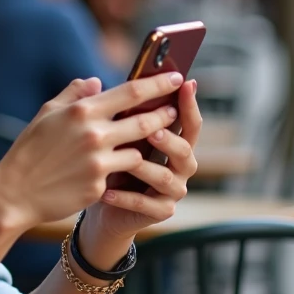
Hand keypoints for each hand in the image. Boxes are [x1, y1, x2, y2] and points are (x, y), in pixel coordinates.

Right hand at [0, 72, 186, 230]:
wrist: (14, 193)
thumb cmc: (29, 150)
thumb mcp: (47, 113)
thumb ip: (74, 94)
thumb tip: (97, 83)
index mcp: (82, 111)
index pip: (131, 92)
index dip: (158, 83)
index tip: (176, 77)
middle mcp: (93, 134)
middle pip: (144, 121)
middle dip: (165, 114)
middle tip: (175, 109)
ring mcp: (98, 162)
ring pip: (138, 151)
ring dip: (147, 147)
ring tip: (154, 142)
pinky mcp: (99, 186)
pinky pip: (122, 174)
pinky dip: (125, 169)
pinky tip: (129, 168)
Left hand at [80, 79, 201, 252]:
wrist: (104, 204)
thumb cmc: (114, 162)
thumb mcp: (119, 136)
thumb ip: (123, 114)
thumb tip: (108, 80)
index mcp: (176, 143)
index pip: (190, 122)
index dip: (190, 104)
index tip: (186, 83)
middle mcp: (181, 166)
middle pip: (185, 150)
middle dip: (170, 139)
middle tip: (153, 130)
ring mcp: (173, 191)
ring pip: (165, 177)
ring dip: (144, 167)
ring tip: (124, 160)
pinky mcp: (160, 212)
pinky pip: (146, 204)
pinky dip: (125, 197)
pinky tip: (107, 191)